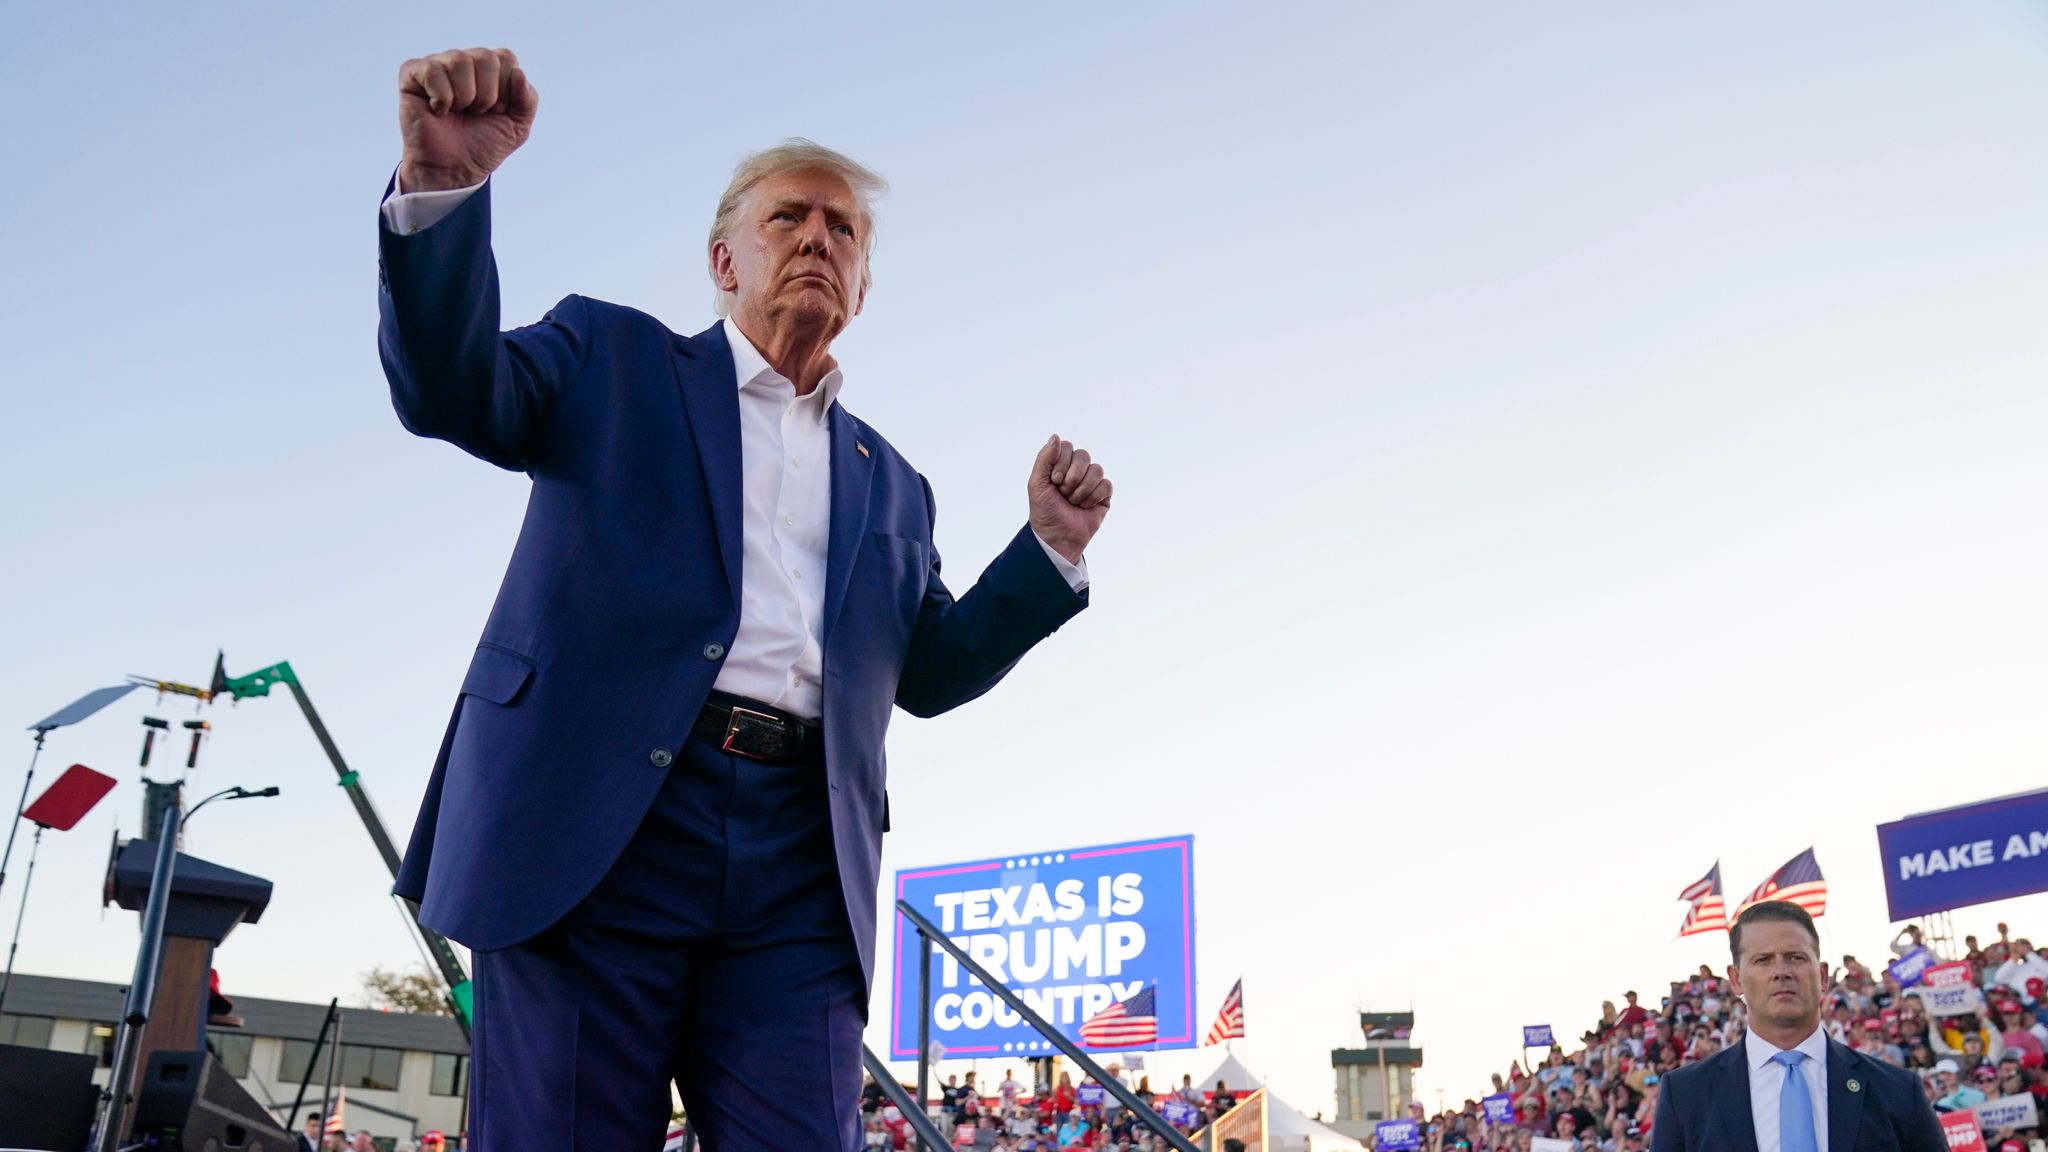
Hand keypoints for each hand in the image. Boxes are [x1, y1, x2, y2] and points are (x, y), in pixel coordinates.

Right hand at [398, 48, 537, 191]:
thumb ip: (528, 100)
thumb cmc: (482, 146)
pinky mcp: (412, 73)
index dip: (505, 91)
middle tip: (475, 113)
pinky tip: (437, 110)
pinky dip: (441, 97)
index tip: (495, 112)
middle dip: (487, 95)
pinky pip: (432, 69)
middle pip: (485, 57)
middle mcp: (464, 61)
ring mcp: (438, 65)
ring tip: (457, 112)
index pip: (505, 58)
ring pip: (459, 61)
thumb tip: (518, 73)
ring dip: (463, 97)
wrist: (453, 169)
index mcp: (490, 69)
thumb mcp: (517, 128)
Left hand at [1028, 434, 1110, 564]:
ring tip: (1073, 502)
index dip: (1061, 463)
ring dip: (1082, 489)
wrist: (1056, 537)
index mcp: (1060, 465)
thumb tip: (1056, 436)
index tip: (1053, 481)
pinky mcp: (1103, 496)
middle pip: (1083, 455)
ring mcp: (1091, 483)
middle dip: (1072, 477)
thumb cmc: (1044, 511)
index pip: (1067, 447)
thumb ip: (1044, 458)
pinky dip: (1094, 496)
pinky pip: (1106, 485)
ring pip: (1096, 470)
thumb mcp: (1037, 483)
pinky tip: (1085, 506)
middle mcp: (1077, 471)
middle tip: (1063, 492)